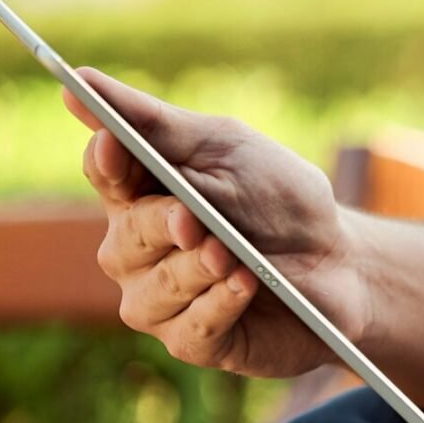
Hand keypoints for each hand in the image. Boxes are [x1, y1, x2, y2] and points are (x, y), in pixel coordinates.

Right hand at [65, 69, 367, 376]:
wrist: (343, 264)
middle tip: (192, 218)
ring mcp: (163, 300)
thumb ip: (157, 124)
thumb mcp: (229, 149)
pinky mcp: (196, 341)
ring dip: (195, 270)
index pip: (104, 174)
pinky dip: (219, 305)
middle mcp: (139, 251)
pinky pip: (190, 330)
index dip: (107, 162)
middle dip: (159, 225)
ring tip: (231, 254)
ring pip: (153, 290)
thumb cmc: (282, 202)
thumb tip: (81, 80)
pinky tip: (245, 285)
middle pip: (124, 238)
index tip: (116, 146)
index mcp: (142, 194)